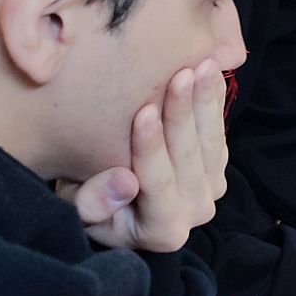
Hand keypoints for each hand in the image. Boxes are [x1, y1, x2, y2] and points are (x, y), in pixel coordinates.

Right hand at [60, 60, 228, 252]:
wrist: (115, 198)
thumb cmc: (88, 200)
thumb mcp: (76, 207)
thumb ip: (94, 203)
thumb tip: (126, 183)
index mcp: (162, 231)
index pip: (156, 184)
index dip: (150, 149)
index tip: (143, 113)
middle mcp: (195, 212)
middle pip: (189, 157)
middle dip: (183, 114)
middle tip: (181, 75)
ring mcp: (212, 187)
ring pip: (211, 139)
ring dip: (205, 99)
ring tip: (202, 65)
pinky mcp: (219, 164)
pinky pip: (220, 128)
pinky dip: (215, 98)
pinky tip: (213, 69)